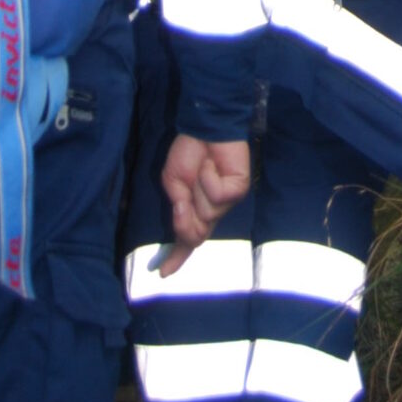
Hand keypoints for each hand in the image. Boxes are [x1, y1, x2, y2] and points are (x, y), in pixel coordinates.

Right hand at [156, 136, 249, 274]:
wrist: (203, 128)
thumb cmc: (189, 154)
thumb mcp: (173, 184)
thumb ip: (179, 209)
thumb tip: (184, 228)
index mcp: (195, 210)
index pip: (186, 240)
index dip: (175, 257)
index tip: (163, 273)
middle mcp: (212, 211)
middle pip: (195, 235)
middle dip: (185, 220)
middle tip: (183, 198)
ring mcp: (227, 202)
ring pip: (207, 214)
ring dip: (198, 190)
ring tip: (203, 170)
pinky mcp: (239, 189)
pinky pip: (218, 195)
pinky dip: (209, 178)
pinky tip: (211, 165)